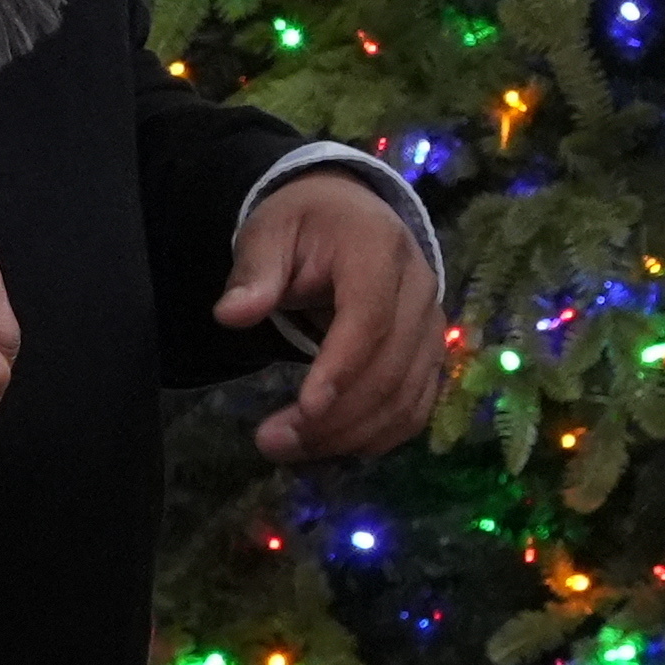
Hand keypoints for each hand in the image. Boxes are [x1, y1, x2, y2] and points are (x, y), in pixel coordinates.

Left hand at [220, 165, 452, 460]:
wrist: (351, 216)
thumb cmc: (306, 224)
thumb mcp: (269, 233)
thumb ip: (255, 273)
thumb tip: (232, 315)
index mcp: (379, 248)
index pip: (370, 316)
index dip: (342, 366)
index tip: (305, 407)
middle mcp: (419, 288)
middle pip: (390, 368)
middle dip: (335, 416)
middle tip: (271, 442)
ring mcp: (431, 325)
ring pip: (405, 398)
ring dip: (350, 435)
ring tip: (288, 448)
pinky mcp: (430, 355)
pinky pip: (414, 408)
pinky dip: (377, 436)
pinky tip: (331, 446)